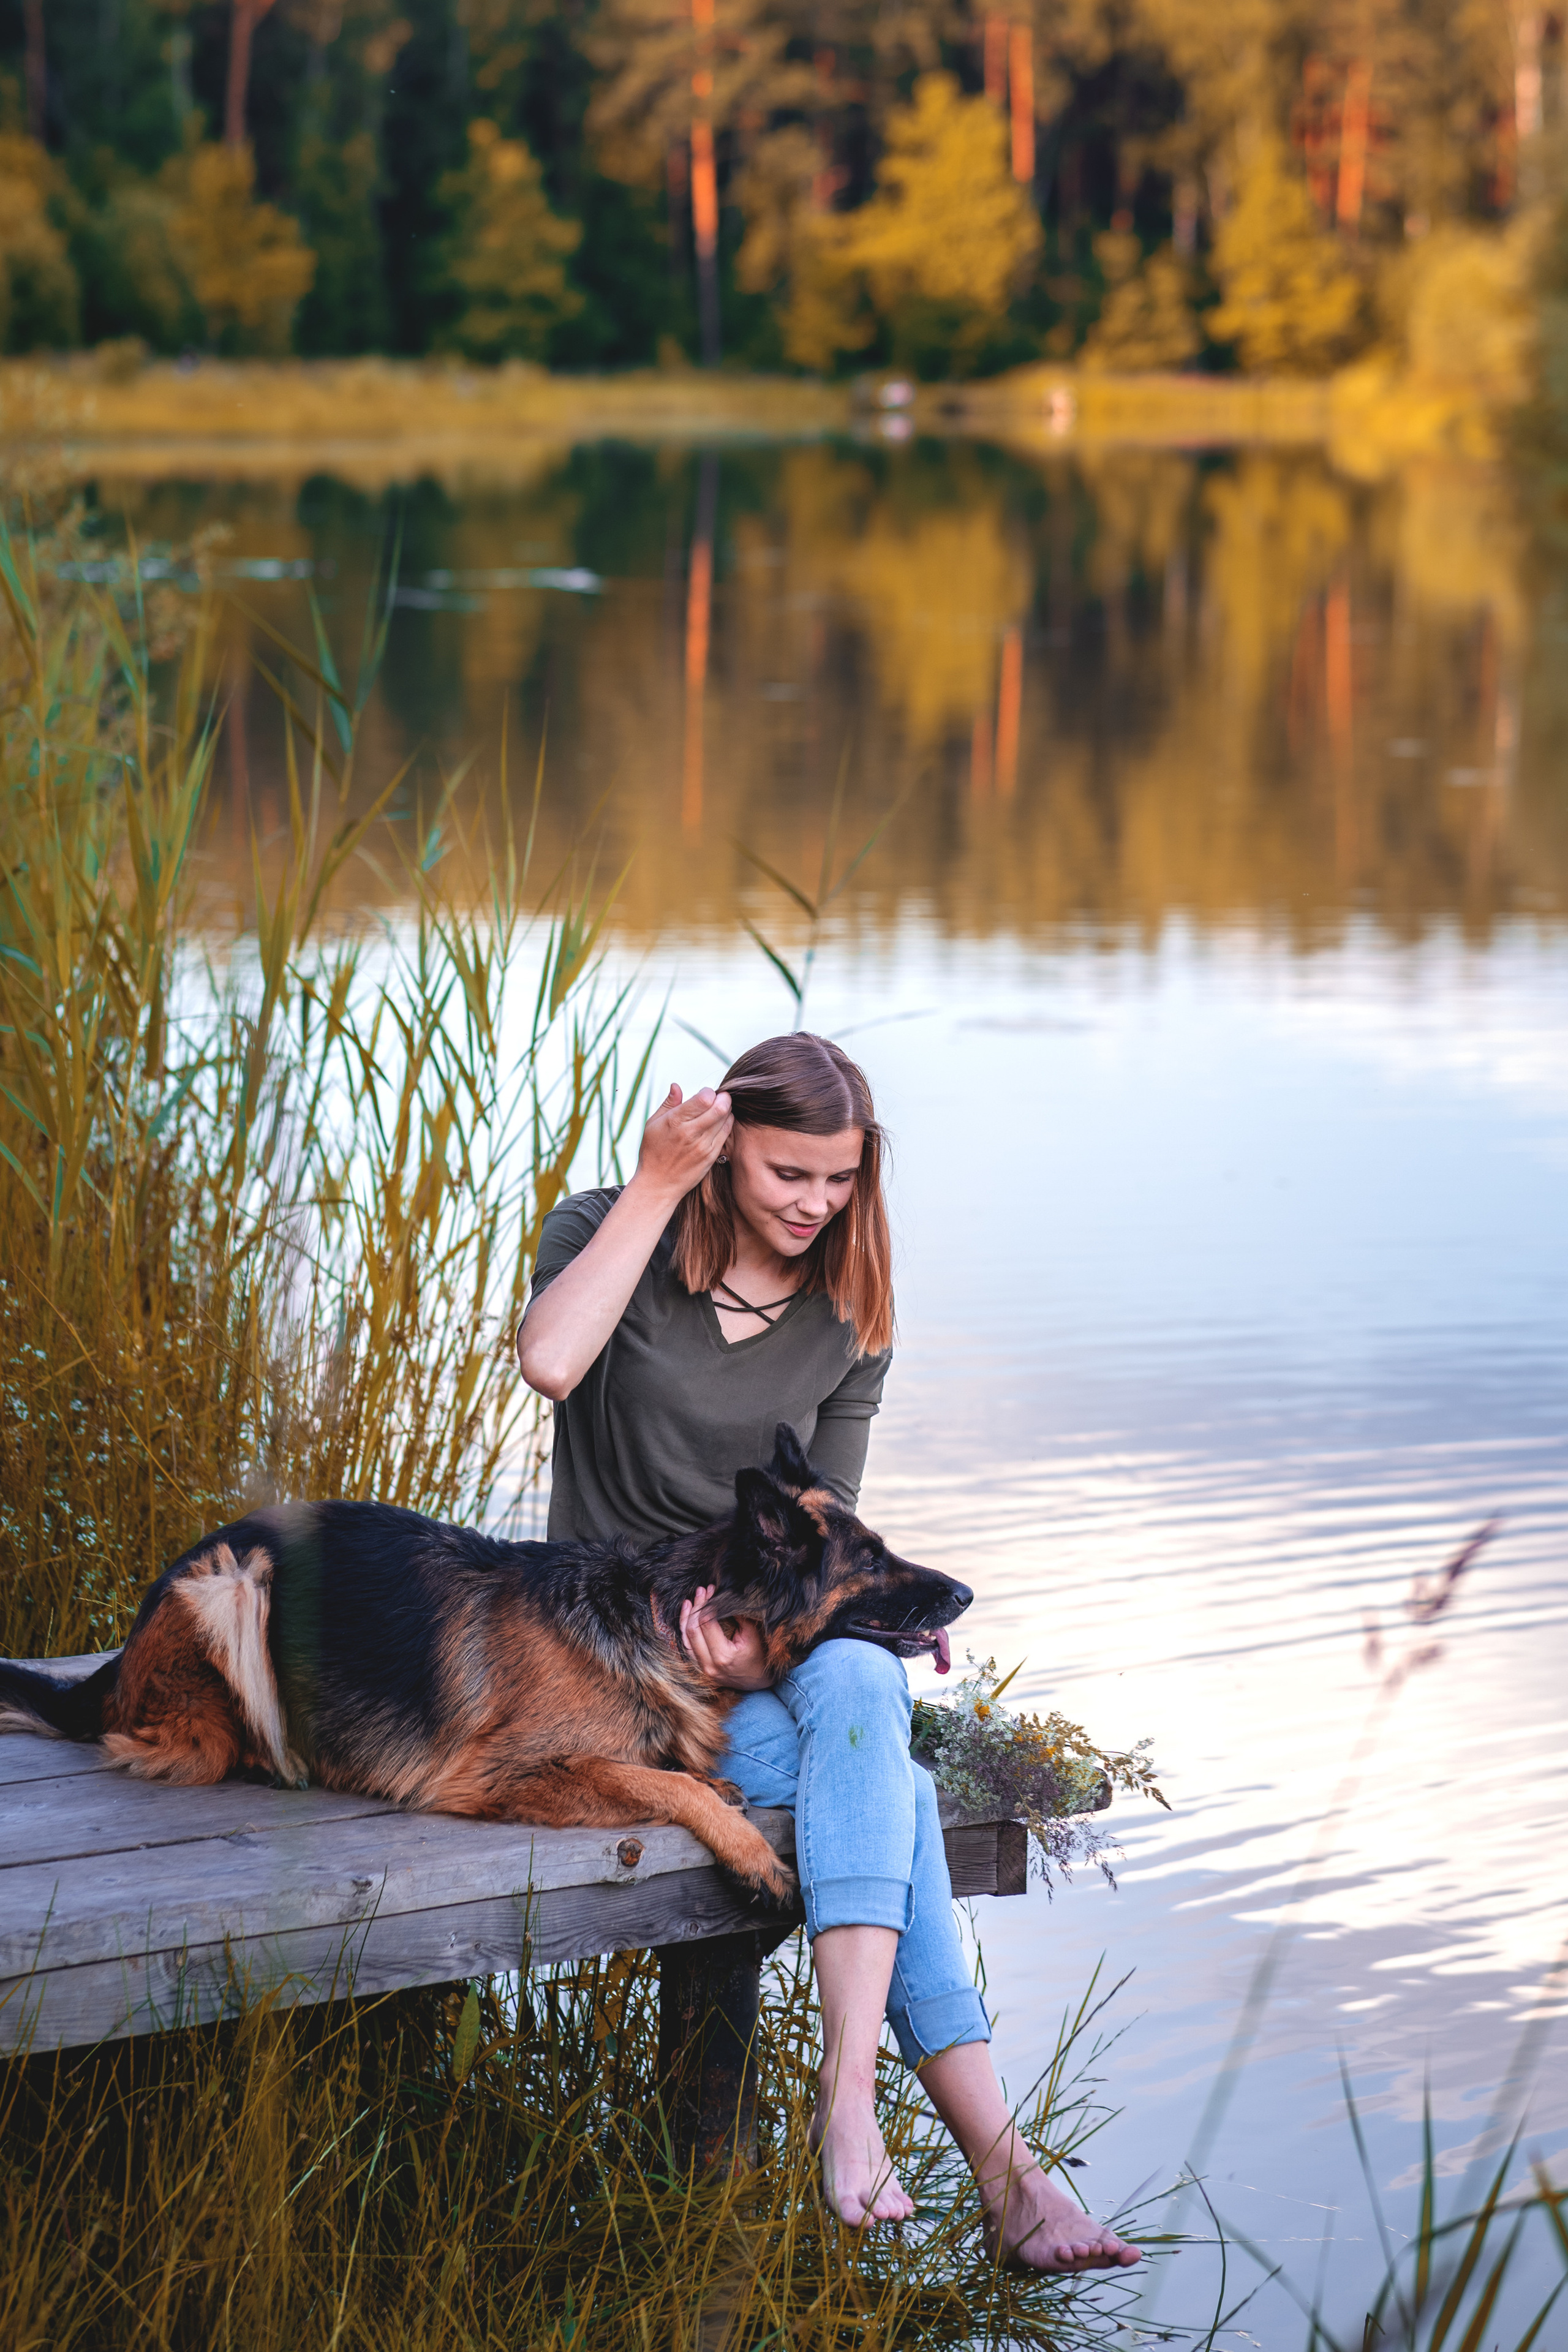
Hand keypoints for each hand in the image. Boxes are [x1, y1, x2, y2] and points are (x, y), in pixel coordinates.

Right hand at [633, 1083, 733, 1206]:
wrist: (658, 1184)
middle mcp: (690, 1133)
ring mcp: (703, 1146)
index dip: (708, 1092)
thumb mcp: (653, 1124)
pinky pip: (726, 1134)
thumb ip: (668, 1104)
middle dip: (723, 1098)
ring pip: (726, 1119)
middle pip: (720, 1107)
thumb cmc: (653, 1152)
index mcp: (675, 1121)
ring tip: (719, 1110)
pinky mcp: (711, 1156)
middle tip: (721, 1098)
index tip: (705, 1094)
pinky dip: (727, 1124)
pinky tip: (720, 1123)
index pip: (704, 1098)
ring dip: (726, 1110)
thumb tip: (676, 1085)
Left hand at [680, 1586, 773, 1691]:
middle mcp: (709, 1665)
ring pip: (685, 1639)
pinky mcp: (700, 1669)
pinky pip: (687, 1648)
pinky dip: (685, 1631)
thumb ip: (738, 1615)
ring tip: (690, 1600)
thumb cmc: (760, 1656)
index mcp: (723, 1656)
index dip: (707, 1603)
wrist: (760, 1682)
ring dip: (686, 1617)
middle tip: (702, 1590)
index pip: (707, 1623)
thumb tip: (724, 1596)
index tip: (712, 1590)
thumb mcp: (753, 1634)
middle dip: (696, 1607)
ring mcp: (702, 1669)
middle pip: (693, 1630)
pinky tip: (686, 1617)